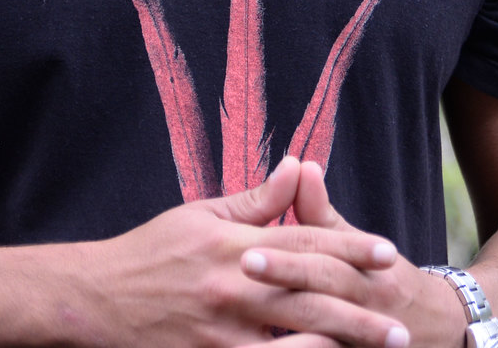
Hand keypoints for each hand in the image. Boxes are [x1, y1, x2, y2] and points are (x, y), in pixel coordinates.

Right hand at [91, 155, 414, 347]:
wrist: (95, 298)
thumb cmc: (150, 253)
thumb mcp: (202, 216)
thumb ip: (256, 200)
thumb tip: (298, 166)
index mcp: (234, 245)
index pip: (304, 244)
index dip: (350, 249)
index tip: (389, 254)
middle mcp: (234, 286)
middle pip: (311, 298)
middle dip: (361, 313)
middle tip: (402, 326)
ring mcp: (222, 329)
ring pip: (294, 340)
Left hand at [237, 161, 472, 347]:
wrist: (446, 331)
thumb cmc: (387, 280)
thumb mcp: (360, 246)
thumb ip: (322, 215)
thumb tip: (300, 166)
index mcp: (367, 270)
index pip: (325, 255)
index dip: (287, 253)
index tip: (245, 250)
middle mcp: (372, 305)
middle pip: (328, 287)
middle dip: (288, 277)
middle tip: (244, 266)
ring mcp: (370, 341)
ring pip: (332, 333)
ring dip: (297, 329)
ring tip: (254, 324)